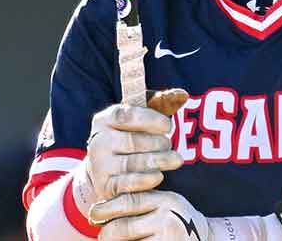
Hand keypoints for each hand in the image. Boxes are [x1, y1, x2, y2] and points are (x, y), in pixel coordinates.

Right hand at [72, 102, 182, 218]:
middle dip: (158, 143)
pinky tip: (159, 176)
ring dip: (159, 161)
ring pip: (133, 163)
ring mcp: (100, 165)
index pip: (126, 116)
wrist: (105, 171)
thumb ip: (161, 103)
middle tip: (170, 145)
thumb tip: (182, 95)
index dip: (150, 120)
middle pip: (133, 141)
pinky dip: (146, 180)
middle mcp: (98, 141)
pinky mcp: (105, 186)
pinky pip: (128, 184)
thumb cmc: (130, 137)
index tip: (168, 126)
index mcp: (105, 119)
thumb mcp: (141, 118)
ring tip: (175, 160)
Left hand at [96, 190, 213, 240]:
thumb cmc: (178, 222)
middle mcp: (167, 218)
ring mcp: (168, 237)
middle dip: (107, 233)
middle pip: (124, 227)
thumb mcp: (166, 204)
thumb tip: (102, 208)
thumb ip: (144, 201)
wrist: (208, 239)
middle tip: (101, 236)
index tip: (94, 213)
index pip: (129, 201)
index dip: (107, 208)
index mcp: (165, 200)